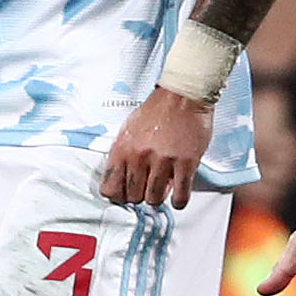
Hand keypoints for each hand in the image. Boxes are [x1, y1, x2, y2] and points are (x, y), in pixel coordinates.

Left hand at [101, 86, 212, 207]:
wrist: (183, 95)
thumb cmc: (157, 110)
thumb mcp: (129, 129)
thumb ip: (122, 155)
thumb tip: (120, 179)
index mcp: (123, 148)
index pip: (110, 189)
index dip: (118, 196)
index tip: (125, 194)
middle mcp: (140, 156)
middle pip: (133, 197)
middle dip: (140, 195)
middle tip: (147, 187)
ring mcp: (163, 160)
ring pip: (154, 199)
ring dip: (158, 196)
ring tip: (163, 186)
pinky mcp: (185, 163)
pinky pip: (180, 196)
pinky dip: (178, 200)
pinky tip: (178, 193)